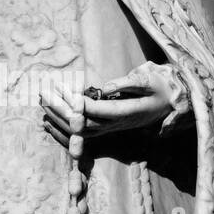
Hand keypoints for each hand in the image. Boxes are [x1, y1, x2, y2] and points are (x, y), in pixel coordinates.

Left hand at [40, 63, 189, 149]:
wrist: (169, 104)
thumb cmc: (160, 87)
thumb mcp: (150, 80)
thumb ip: (129, 83)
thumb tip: (106, 87)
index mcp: (130, 112)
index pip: (103, 111)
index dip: (85, 105)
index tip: (68, 94)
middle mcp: (119, 124)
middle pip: (87, 122)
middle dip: (64, 110)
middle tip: (45, 94)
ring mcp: (112, 129)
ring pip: (82, 130)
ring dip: (60, 118)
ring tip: (43, 102)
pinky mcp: (107, 128)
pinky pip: (82, 133)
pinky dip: (64, 128)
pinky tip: (48, 119)